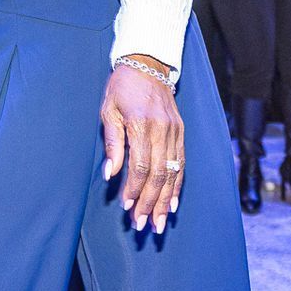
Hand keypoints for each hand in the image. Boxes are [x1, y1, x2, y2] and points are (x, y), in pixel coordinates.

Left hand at [102, 58, 184, 233]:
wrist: (148, 65)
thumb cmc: (122, 88)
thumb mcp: (108, 110)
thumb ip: (112, 143)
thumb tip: (110, 174)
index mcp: (141, 125)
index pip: (139, 166)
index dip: (134, 189)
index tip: (127, 207)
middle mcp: (161, 130)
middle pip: (158, 174)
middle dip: (151, 203)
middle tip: (144, 226)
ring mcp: (174, 132)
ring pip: (172, 173)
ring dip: (165, 200)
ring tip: (160, 223)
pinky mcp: (181, 132)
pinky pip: (181, 163)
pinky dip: (178, 185)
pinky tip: (173, 203)